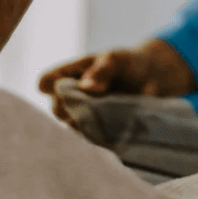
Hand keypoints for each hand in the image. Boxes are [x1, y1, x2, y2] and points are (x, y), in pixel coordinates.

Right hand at [37, 38, 196, 123]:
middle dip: (75, 106)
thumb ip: (101, 71)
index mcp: (67, 75)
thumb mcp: (115, 59)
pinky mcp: (97, 133)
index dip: (54, 86)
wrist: (151, 78)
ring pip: (73, 126)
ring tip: (110, 113)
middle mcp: (70, 98)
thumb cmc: (126, 63)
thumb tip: (87, 87)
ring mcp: (82, 117)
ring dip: (88, 122)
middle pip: (58, 109)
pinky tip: (114, 129)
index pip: (46, 82)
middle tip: (99, 100)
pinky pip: (91, 139)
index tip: (74, 85)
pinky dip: (100, 135)